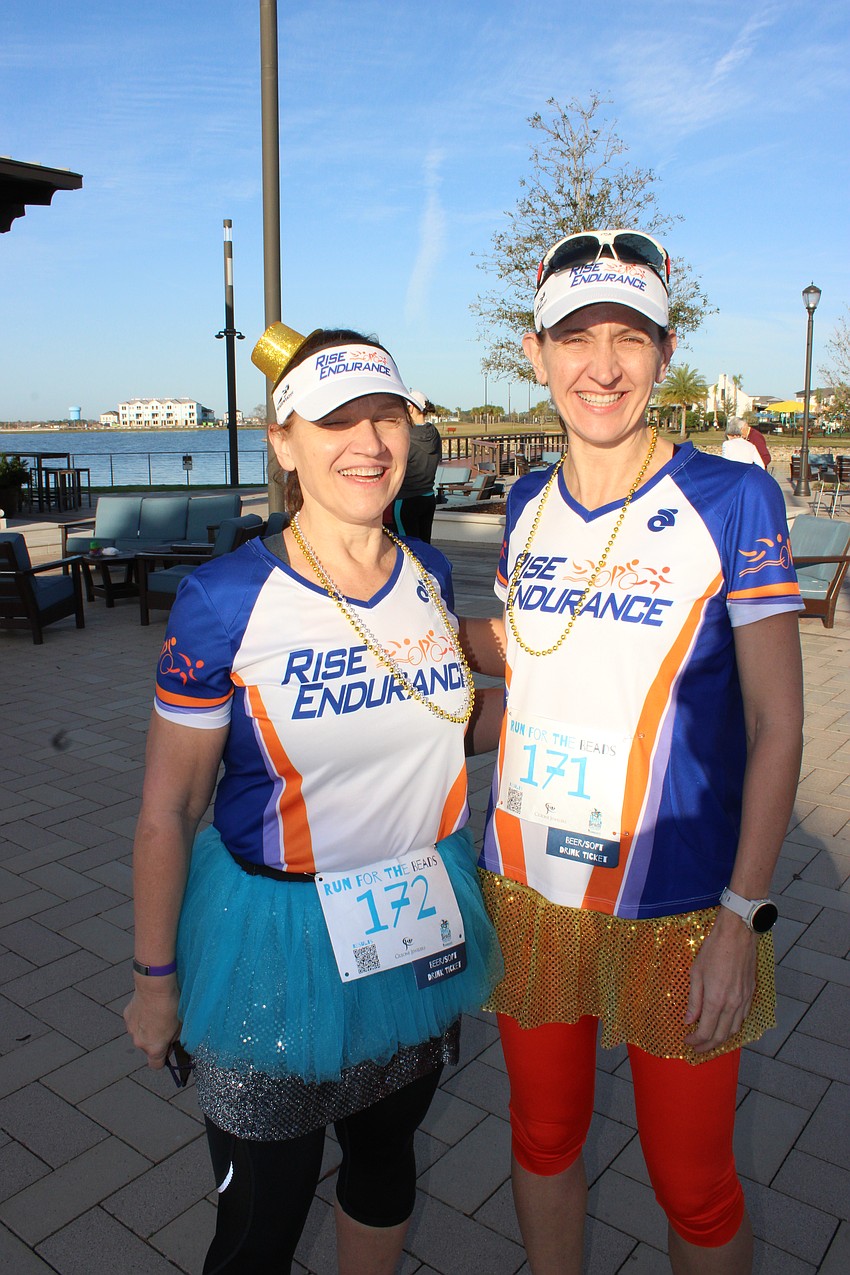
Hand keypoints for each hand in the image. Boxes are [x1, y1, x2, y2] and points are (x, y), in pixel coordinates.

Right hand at [123, 978, 180, 1069]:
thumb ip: (175, 1039)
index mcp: (154, 1048)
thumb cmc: (170, 1005)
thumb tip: (172, 1042)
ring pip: (141, 1034)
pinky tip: (149, 1006)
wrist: (155, 987)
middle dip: (156, 1040)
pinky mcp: (127, 1016)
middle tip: (166, 1025)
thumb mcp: (180, 1026)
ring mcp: (131, 1029)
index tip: (167, 1051)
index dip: (163, 1059)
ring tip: (157, 1013)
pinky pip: (135, 1022)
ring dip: (148, 1028)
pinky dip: (141, 1017)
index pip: (156, 1065)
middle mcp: (140, 1042)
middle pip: (148, 1047)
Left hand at [684, 908, 756, 1054]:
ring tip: (709, 1039)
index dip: (695, 1041)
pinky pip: (743, 1018)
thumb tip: (689, 1021)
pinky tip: (725, 1024)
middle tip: (696, 1047)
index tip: (687, 1041)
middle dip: (707, 1045)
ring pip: (735, 1029)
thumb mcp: (696, 973)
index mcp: (717, 1000)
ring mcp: (744, 1000)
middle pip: (722, 1036)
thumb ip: (694, 1000)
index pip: (706, 1031)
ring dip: (722, 1038)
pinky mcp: (751, 993)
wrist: (738, 935)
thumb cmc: (714, 950)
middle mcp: (733, 1004)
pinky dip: (733, 1026)